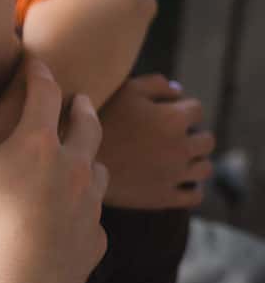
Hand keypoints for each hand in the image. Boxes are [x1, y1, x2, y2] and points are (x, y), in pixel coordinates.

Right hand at [0, 57, 108, 282]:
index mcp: (37, 143)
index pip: (44, 92)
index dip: (39, 71)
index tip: (36, 60)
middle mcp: (73, 167)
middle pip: (87, 125)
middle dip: (81, 107)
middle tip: (80, 99)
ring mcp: (90, 207)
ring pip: (98, 170)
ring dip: (89, 155)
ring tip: (80, 156)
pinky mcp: (94, 243)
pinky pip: (94, 216)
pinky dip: (84, 206)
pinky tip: (71, 214)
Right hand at [98, 75, 213, 208]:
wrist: (76, 160)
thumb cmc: (99, 119)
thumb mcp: (125, 91)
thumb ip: (154, 84)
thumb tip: (178, 91)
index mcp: (173, 119)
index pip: (196, 110)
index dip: (180, 109)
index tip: (163, 113)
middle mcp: (181, 147)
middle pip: (207, 140)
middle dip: (192, 136)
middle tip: (168, 137)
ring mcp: (175, 175)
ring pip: (204, 169)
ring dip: (194, 161)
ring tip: (172, 159)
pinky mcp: (165, 198)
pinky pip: (194, 195)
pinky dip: (190, 187)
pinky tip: (173, 180)